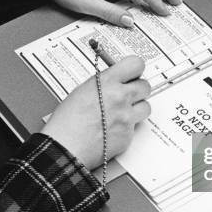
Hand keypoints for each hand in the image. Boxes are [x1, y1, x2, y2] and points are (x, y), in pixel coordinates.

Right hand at [40, 56, 150, 170]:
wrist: (65, 147)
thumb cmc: (66, 122)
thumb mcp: (81, 91)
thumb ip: (102, 84)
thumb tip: (114, 81)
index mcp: (106, 82)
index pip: (136, 64)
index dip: (135, 69)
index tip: (133, 73)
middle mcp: (120, 97)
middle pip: (145, 86)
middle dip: (138, 90)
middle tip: (128, 94)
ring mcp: (126, 117)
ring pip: (146, 106)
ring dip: (137, 108)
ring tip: (122, 113)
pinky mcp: (128, 135)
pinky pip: (135, 127)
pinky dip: (127, 127)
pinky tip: (113, 129)